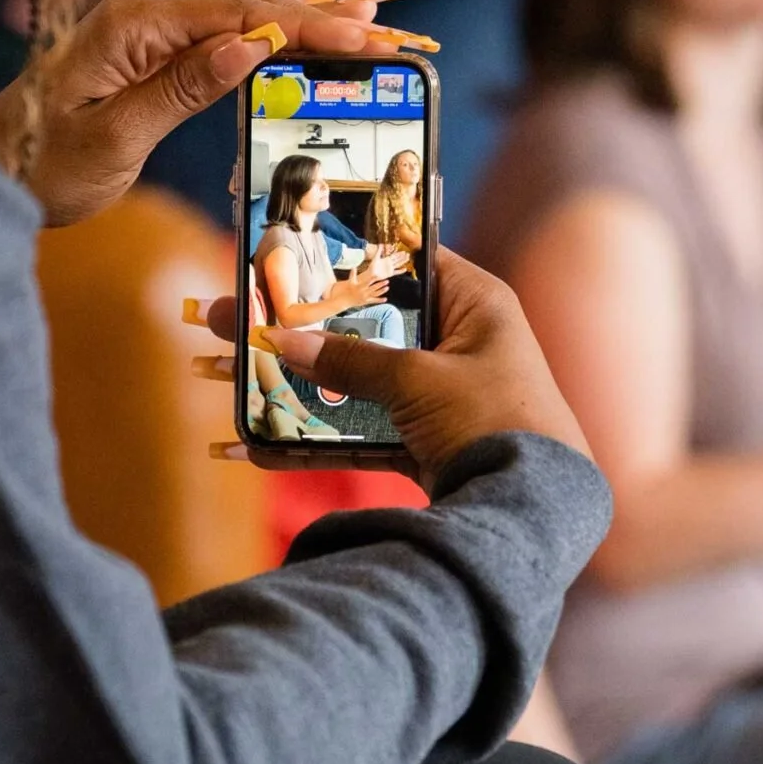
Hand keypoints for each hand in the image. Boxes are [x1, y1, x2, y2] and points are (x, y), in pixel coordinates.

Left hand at [0, 0, 434, 229]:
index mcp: (132, 27)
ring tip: (368, 19)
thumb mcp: (112, 139)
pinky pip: (220, 37)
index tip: (360, 35)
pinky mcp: (150, 53)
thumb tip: (247, 47)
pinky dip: (269, 37)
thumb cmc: (38, 166)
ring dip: (303, 21)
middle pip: (246, 7)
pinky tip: (306, 35)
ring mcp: (146, 32)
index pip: (236, 15)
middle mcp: (141, 16)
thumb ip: (181, 89)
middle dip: (319, 17)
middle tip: (385, 29)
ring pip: (239, 16)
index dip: (304, 24)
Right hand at [208, 249, 589, 489]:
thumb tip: (284, 341)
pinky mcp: (427, 443)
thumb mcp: (418, 381)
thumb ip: (351, 361)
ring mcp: (441, 396)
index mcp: (475, 304)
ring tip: (227, 375)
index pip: (406, 262)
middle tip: (232, 316)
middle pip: (366, 326)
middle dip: (300, 328)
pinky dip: (317, 439)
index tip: (289, 253)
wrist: (535, 511)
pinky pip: (363, 432)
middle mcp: (460, 342)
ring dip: (298, 385)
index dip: (347, 258)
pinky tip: (258, 446)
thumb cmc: (491, 421)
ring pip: (356, 382)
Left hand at [358, 248, 409, 283]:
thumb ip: (379, 251)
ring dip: (403, 262)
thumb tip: (380, 244)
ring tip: (408, 259)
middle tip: (408, 254)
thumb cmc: (372, 266)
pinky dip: (401, 271)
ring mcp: (390, 268)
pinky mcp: (390, 273)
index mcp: (386, 259)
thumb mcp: (376, 257)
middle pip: (398, 259)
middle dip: (403, 257)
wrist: (371, 274)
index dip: (399, 254)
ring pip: (398, 264)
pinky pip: (396, 272)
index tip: (404, 251)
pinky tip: (405, 269)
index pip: (394, 256)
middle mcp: (389, 264)